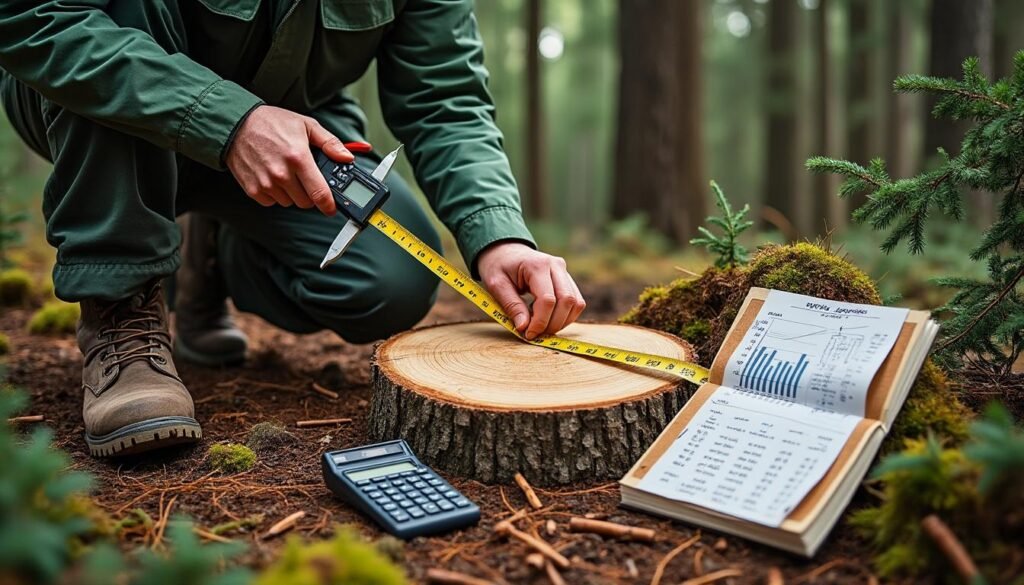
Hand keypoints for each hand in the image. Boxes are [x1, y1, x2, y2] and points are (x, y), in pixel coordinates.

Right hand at [225, 105, 351, 214]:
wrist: (235, 124)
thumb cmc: (272, 123)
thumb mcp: (306, 125)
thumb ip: (330, 143)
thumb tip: (347, 157)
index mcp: (298, 158)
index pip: (320, 193)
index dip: (329, 205)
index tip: (332, 208)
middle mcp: (282, 174)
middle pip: (306, 202)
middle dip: (309, 193)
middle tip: (304, 178)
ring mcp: (266, 183)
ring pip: (289, 202)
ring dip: (291, 193)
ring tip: (285, 172)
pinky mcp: (253, 189)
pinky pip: (272, 202)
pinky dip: (275, 194)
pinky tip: (272, 177)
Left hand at [478, 242, 586, 338]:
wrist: (505, 251)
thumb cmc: (498, 266)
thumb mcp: (497, 285)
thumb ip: (512, 306)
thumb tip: (524, 328)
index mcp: (537, 265)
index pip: (548, 299)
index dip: (540, 322)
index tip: (528, 334)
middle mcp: (556, 266)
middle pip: (567, 301)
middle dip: (553, 324)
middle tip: (535, 333)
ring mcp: (564, 271)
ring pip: (576, 303)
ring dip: (561, 321)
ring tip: (540, 325)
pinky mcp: (567, 279)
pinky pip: (576, 302)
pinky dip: (565, 316)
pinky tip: (547, 317)